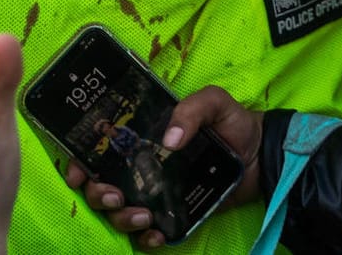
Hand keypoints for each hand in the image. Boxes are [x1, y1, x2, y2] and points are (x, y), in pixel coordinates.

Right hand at [62, 86, 262, 250]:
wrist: (262, 156)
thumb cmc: (233, 124)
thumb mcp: (214, 103)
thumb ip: (192, 110)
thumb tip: (169, 140)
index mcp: (142, 138)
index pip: (99, 152)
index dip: (80, 164)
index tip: (79, 175)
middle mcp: (142, 168)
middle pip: (101, 187)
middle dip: (99, 196)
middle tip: (117, 196)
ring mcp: (156, 194)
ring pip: (119, 213)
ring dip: (122, 219)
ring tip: (144, 216)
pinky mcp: (174, 216)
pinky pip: (148, 234)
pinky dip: (146, 239)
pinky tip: (157, 235)